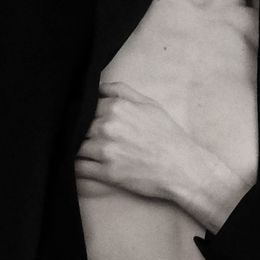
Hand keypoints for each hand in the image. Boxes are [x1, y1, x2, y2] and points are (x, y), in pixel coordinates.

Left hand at [74, 81, 248, 231]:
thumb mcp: (149, 105)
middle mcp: (108, 127)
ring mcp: (105, 151)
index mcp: (117, 108)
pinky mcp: (106, 173)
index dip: (86, 116)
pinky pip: (79, 168)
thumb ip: (121, 91)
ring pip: (77, 147)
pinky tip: (87, 166)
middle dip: (82, 133)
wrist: (182, 168)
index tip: (90, 123)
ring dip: (81, 150)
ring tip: (90, 154)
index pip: (86, 108)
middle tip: (91, 139)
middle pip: (79, 128)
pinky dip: (79, 167)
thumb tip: (98, 86)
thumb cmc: (167, 136)